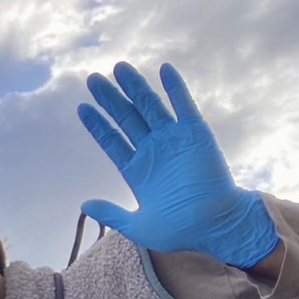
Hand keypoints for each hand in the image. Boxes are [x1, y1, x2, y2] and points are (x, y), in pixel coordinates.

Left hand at [77, 62, 278, 269]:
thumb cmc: (180, 230)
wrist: (215, 225)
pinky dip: (175, 87)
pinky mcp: (196, 134)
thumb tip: (85, 205)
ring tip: (118, 68)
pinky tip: (163, 69)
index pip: (112, 141)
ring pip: (150, 106)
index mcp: (137, 170)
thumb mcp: (137, 226)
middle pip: (126, 118)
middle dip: (110, 98)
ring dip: (135, 87)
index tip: (82, 107)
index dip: (97, 124)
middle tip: (92, 78)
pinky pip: (183, 106)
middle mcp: (153, 151)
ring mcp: (173, 140)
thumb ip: (112, 213)